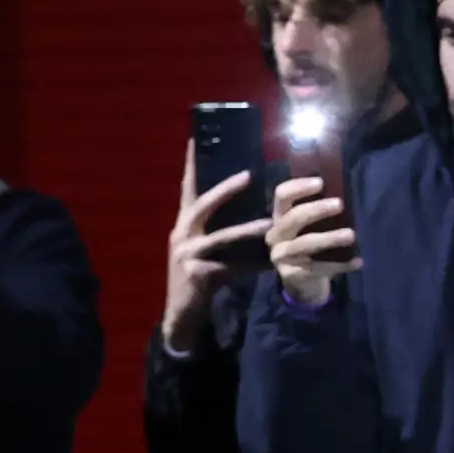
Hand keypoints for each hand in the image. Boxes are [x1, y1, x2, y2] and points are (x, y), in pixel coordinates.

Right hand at [164, 144, 261, 350]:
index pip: (186, 189)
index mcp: (182, 225)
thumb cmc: (196, 275)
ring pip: (220, 238)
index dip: (190, 165)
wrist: (182, 313)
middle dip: (224, 190)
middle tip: (248, 175)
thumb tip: (249, 203)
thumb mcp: (201, 247)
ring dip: (245, 230)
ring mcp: (186, 256)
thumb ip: (215, 226)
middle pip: (201, 206)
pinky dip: (253, 264)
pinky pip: (232, 266)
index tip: (195, 139)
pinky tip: (272, 262)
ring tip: (267, 224)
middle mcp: (181, 236)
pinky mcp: (198, 275)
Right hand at [268, 173, 360, 308]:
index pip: (281, 196)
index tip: (321, 183)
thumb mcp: (310, 227)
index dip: (298, 187)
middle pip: (292, 219)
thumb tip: (344, 193)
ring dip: (328, 238)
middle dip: (316, 210)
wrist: (302, 282)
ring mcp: (281, 257)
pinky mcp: (291, 275)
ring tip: (351, 235)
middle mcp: (276, 236)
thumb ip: (320, 213)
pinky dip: (339, 265)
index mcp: (280, 218)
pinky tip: (357, 262)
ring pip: (303, 244)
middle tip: (340, 204)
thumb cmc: (311, 245)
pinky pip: (316, 269)